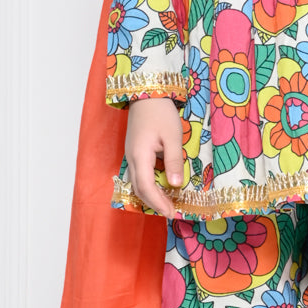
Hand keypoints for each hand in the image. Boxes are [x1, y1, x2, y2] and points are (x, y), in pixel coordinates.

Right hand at [123, 97, 184, 216]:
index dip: (158, 203)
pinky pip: (139, 174)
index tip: (171, 213)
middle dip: (154, 203)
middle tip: (171, 211)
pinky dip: (149, 184)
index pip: (146, 188)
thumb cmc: (161, 113)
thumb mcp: (172, 136)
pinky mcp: (135, 151)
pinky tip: (162, 185)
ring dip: (151, 195)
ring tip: (168, 202)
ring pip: (137, 183)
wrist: (146, 95)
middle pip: (139, 189)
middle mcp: (132, 159)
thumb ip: (174, 161)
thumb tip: (176, 185)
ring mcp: (132, 155)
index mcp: (140, 156)